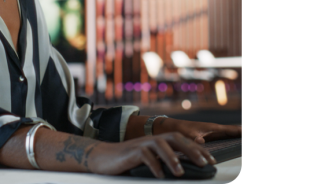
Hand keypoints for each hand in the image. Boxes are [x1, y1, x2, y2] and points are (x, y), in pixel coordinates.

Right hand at [87, 132, 215, 177]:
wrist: (102, 157)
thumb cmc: (127, 162)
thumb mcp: (149, 161)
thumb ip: (163, 162)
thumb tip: (183, 170)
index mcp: (158, 141)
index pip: (182, 141)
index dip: (197, 149)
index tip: (211, 160)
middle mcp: (151, 139)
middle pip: (175, 138)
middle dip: (192, 150)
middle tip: (205, 163)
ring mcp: (141, 144)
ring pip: (160, 144)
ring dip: (172, 158)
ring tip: (180, 172)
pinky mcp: (130, 152)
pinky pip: (144, 155)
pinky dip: (154, 165)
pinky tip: (160, 175)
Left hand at [167, 120, 241, 143]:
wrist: (171, 128)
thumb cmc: (179, 130)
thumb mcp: (187, 135)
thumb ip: (194, 139)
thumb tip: (201, 142)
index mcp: (213, 128)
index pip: (232, 130)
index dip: (241, 131)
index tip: (246, 132)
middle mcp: (214, 129)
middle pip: (233, 131)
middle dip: (241, 133)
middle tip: (247, 139)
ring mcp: (212, 132)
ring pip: (229, 134)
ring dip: (237, 136)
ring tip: (242, 140)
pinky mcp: (208, 136)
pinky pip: (223, 137)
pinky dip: (231, 138)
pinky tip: (233, 142)